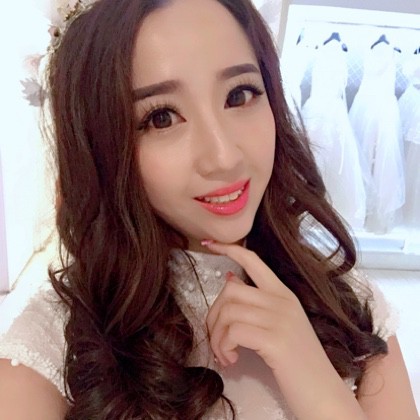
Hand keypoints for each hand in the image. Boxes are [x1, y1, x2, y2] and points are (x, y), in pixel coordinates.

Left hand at [204, 241, 366, 419]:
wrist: (323, 395)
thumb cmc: (299, 364)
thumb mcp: (281, 325)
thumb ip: (258, 302)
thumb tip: (230, 279)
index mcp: (284, 294)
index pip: (253, 260)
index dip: (229, 248)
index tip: (209, 244)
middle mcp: (282, 301)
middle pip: (230, 290)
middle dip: (214, 315)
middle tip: (217, 339)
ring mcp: (280, 319)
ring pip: (228, 311)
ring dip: (217, 336)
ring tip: (224, 354)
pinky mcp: (275, 340)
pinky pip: (233, 332)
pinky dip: (224, 347)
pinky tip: (231, 361)